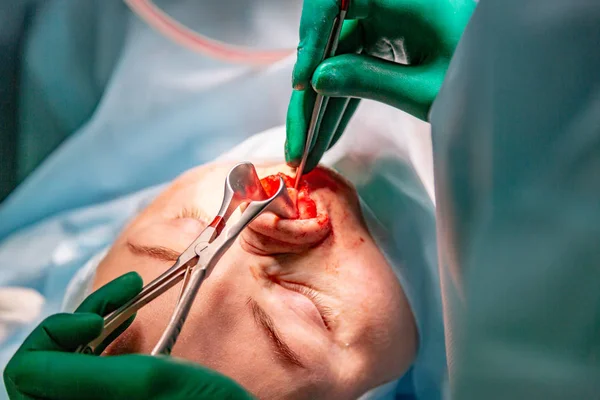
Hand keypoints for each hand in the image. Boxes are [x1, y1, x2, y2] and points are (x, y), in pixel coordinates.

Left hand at [4, 272, 253, 399]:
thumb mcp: (148, 384)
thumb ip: (78, 376)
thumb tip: (30, 359)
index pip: (26, 370)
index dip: (55, 335)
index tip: (96, 320)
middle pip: (47, 361)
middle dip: (82, 317)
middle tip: (123, 293)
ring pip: (71, 358)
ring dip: (98, 319)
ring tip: (131, 295)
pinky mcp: (118, 396)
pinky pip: (93, 365)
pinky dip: (108, 335)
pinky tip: (131, 320)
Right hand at [285, 0, 475, 170]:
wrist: (516, 83)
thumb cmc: (488, 79)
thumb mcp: (428, 89)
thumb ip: (370, 80)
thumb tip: (317, 79)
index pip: (337, 0)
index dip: (313, 38)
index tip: (302, 82)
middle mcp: (389, 2)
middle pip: (331, 44)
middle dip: (310, 96)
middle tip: (297, 142)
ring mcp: (386, 21)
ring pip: (337, 61)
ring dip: (321, 107)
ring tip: (308, 151)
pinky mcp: (387, 38)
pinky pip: (353, 67)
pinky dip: (341, 101)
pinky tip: (325, 134)